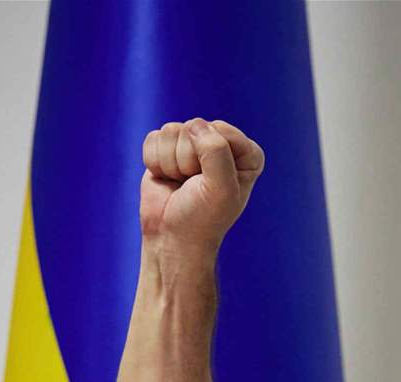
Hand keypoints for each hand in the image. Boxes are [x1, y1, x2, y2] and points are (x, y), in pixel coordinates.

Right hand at [139, 118, 264, 254]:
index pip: (220, 130)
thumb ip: (216, 151)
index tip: (211, 184)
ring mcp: (193, 144)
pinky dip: (155, 162)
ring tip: (181, 183)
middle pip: (193, 127)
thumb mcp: (221, 188)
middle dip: (187, 161)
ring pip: (171, 131)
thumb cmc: (202, 217)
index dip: (209, 157)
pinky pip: (153, 138)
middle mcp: (221, 143)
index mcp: (246, 153)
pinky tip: (166, 179)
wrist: (172, 238)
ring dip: (171, 163)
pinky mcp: (167, 148)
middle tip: (193, 186)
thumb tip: (194, 125)